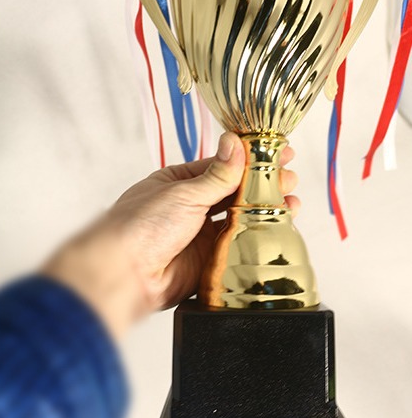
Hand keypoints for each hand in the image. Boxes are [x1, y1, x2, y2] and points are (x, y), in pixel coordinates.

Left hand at [42, 133, 298, 339]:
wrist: (126, 274)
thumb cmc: (141, 226)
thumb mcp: (183, 193)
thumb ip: (216, 175)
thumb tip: (236, 144)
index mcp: (178, 183)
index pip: (221, 166)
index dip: (250, 160)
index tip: (279, 153)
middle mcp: (189, 207)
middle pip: (233, 193)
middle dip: (263, 185)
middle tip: (290, 178)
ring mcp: (198, 235)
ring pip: (238, 220)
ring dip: (264, 211)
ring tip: (291, 202)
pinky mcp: (207, 261)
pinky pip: (237, 248)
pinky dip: (256, 239)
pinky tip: (277, 229)